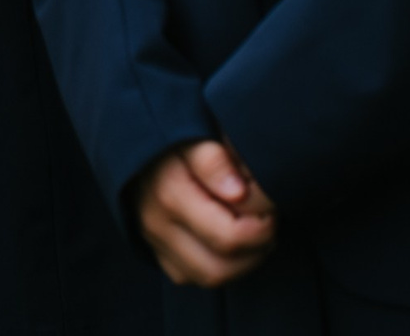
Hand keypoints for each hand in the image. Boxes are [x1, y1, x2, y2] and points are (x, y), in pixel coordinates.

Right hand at [136, 140, 276, 287]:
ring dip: (241, 263)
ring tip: (254, 233)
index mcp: (170, 193)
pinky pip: (191, 275)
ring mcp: (154, 240)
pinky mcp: (154, 248)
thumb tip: (237, 193)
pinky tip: (229, 241)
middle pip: (221, 267)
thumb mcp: (195, 132)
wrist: (138, 136)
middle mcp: (158, 224)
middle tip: (268, 222)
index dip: (263, 226)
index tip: (272, 204)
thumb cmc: (175, 133)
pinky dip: (216, 266)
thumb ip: (215, 159)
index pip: (231, 236)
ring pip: (208, 277)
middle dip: (256, 251)